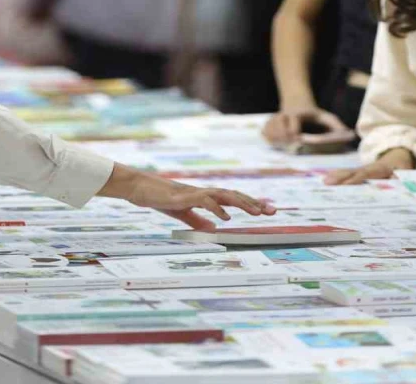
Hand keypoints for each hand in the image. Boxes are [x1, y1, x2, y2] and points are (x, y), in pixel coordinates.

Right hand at [99, 165, 275, 230]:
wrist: (142, 188)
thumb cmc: (161, 199)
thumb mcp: (183, 213)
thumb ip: (199, 220)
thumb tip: (215, 228)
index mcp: (207, 197)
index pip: (234, 199)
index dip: (251, 204)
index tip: (268, 210)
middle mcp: (205, 192)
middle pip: (235, 195)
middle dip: (255, 203)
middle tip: (273, 210)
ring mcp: (196, 192)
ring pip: (225, 195)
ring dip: (242, 203)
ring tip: (257, 212)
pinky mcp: (185, 196)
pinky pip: (205, 201)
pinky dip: (216, 208)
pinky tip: (226, 217)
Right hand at [262, 107, 348, 143]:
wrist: (296, 102)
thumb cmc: (313, 114)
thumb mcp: (325, 116)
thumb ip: (335, 125)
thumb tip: (348, 134)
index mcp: (298, 113)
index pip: (293, 118)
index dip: (293, 128)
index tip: (298, 137)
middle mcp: (284, 115)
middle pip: (278, 124)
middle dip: (283, 135)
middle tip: (291, 144)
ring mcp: (274, 119)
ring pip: (269, 128)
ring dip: (275, 138)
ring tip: (284, 145)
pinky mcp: (268, 124)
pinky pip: (264, 132)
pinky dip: (268, 138)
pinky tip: (276, 143)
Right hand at [324, 148, 414, 184]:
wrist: (398, 156)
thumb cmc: (402, 167)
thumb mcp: (406, 171)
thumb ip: (401, 178)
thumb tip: (394, 182)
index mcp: (380, 168)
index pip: (366, 174)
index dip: (356, 179)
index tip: (345, 184)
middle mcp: (369, 168)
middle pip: (353, 171)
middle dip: (340, 177)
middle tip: (326, 182)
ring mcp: (363, 170)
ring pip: (348, 172)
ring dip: (336, 177)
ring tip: (324, 181)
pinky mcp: (360, 174)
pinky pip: (348, 175)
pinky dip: (337, 177)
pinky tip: (327, 180)